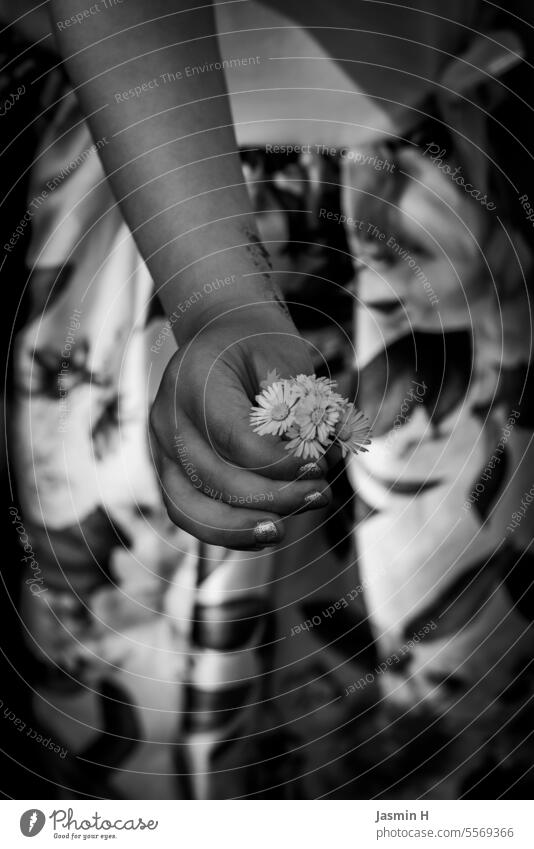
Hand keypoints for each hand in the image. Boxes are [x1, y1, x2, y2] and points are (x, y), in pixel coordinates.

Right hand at [149, 303, 330, 549]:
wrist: (220, 335)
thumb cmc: (258, 346)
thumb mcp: (284, 358)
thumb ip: (298, 408)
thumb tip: (321, 459)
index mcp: (193, 379)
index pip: (235, 439)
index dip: (280, 465)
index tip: (319, 467)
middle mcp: (166, 416)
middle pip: (215, 478)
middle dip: (274, 497)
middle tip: (320, 494)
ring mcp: (160, 446)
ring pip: (190, 508)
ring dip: (243, 528)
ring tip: (288, 528)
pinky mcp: (167, 470)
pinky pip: (187, 513)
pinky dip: (225, 532)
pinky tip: (263, 534)